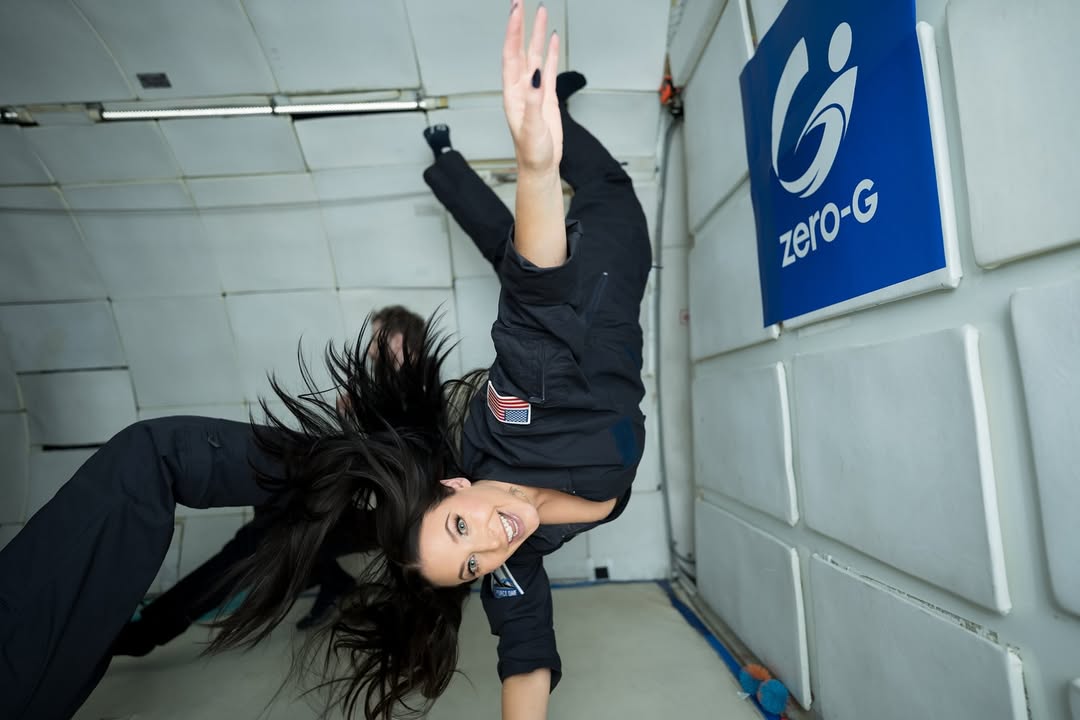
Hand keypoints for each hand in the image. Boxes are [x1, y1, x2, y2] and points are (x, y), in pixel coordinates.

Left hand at [502, 2, 561, 174]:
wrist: (540, 165)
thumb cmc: (531, 151)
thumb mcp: (531, 126)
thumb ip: (534, 100)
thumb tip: (536, 75)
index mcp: (512, 93)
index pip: (511, 55)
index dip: (513, 33)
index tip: (516, 12)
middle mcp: (521, 87)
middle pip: (520, 49)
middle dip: (521, 25)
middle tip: (522, 2)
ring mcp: (534, 90)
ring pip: (536, 55)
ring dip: (538, 34)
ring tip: (543, 11)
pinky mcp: (546, 96)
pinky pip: (549, 68)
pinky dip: (551, 52)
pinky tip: (553, 38)